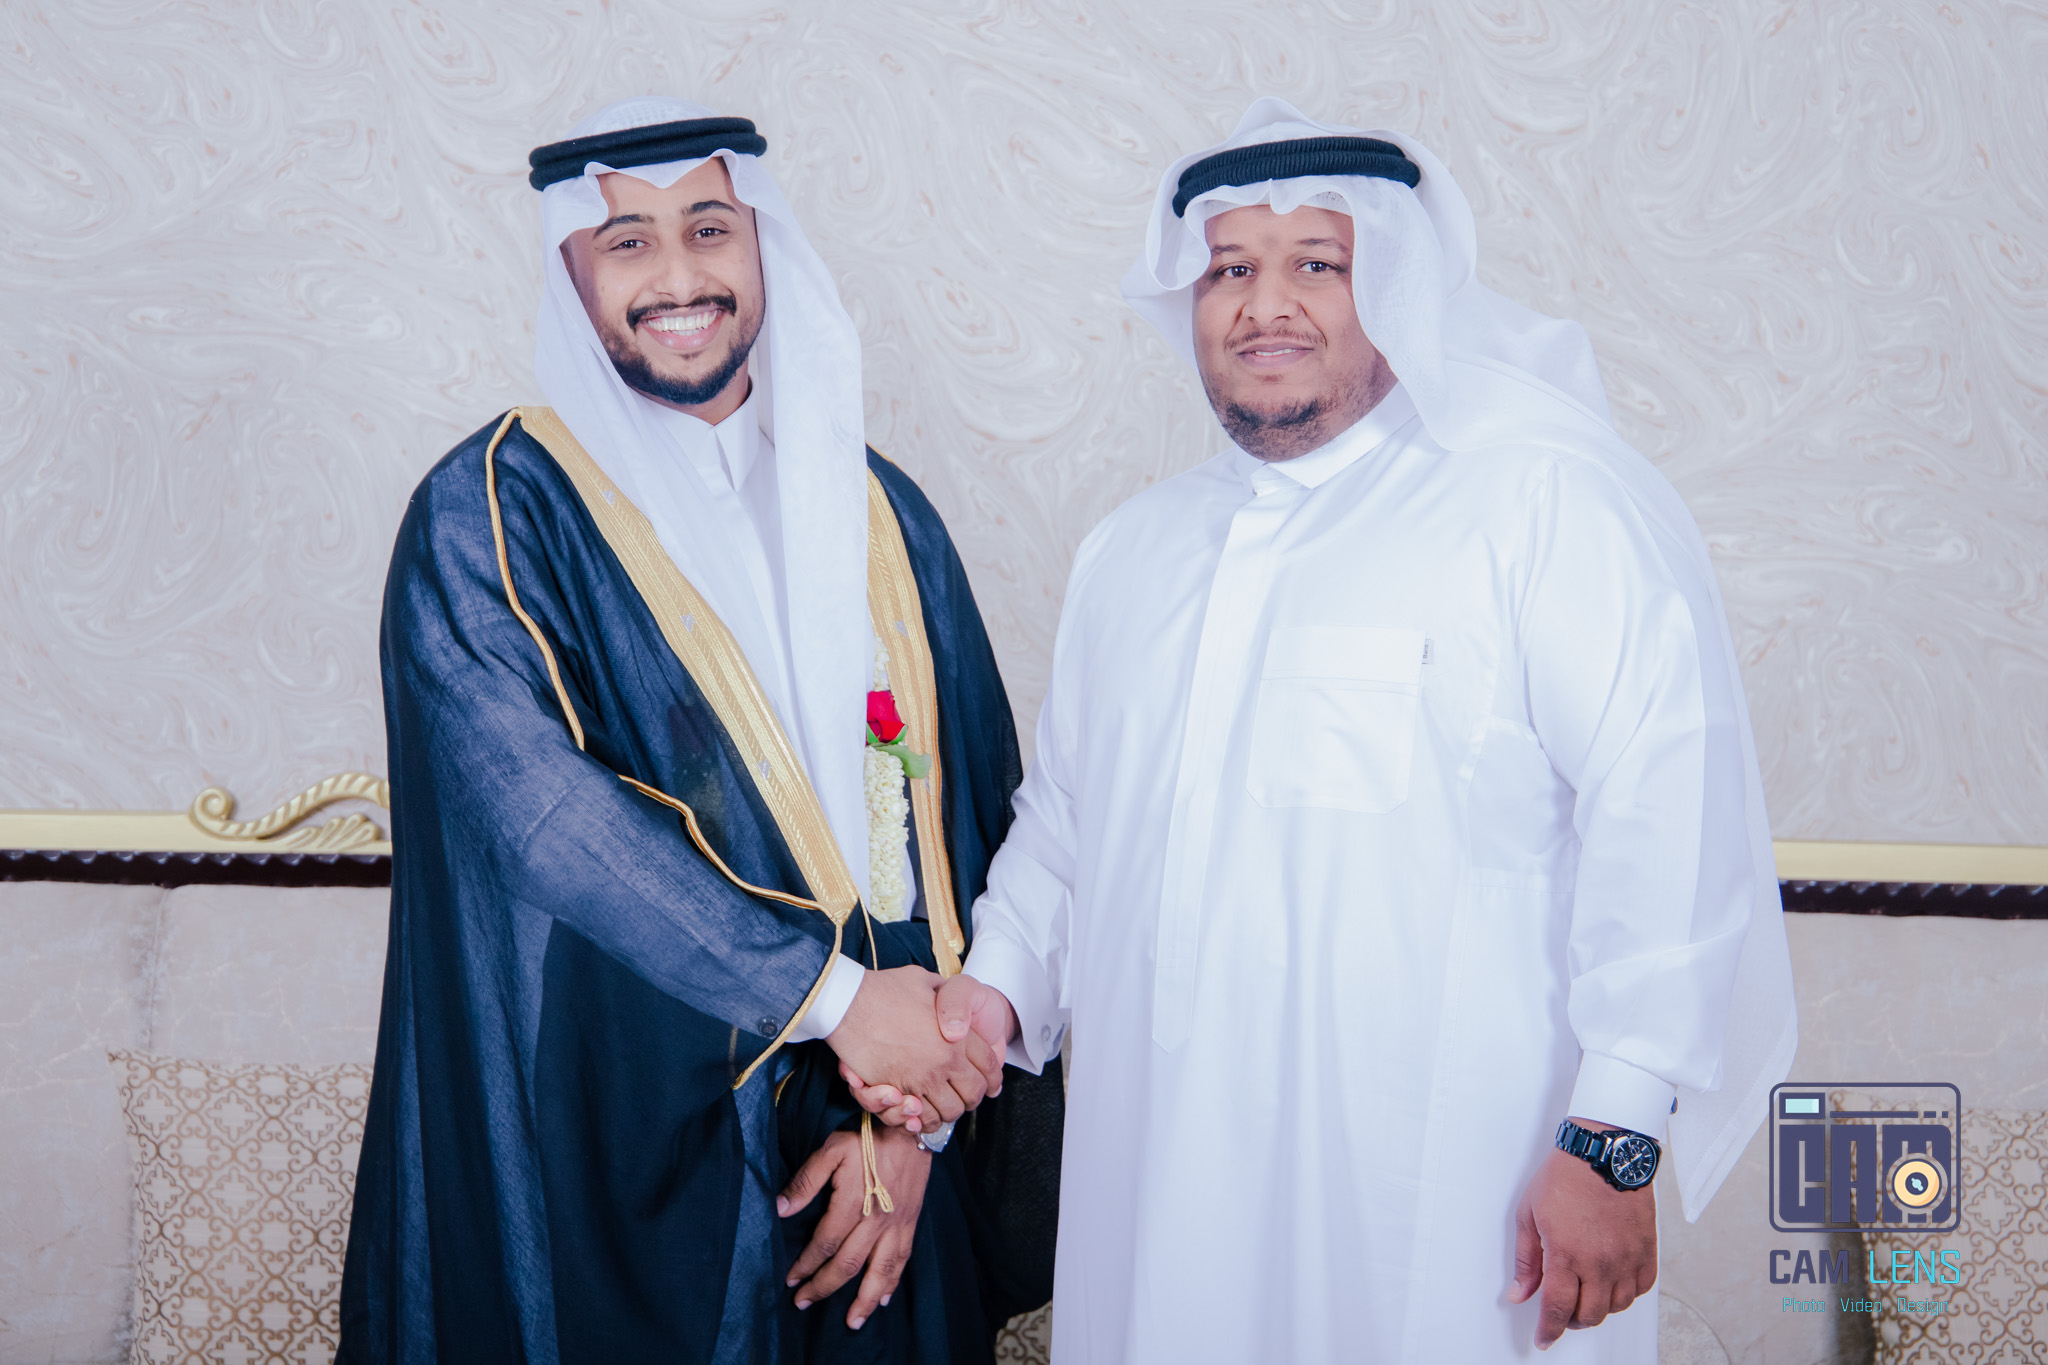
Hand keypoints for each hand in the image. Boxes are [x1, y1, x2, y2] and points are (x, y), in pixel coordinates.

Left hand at [779, 1126, 930, 1329]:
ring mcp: (896, 1225)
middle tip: (803, 1302)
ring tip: (851, 1322)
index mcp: (853, 1202)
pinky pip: (902, 1260)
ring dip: (864, 1300)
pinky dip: (892, 1283)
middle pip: (848, 1264)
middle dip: (823, 1287)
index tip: (790, 1278)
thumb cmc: (868, 1139)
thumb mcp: (831, 1150)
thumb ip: (806, 1181)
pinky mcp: (910, 1224)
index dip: (806, 1264)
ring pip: (879, 1271)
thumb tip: (780, 1209)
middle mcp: (876, 1220)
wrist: (912, 1130)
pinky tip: (884, 1299)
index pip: (824, 1243)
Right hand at [825, 965, 999, 1124]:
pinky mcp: (898, 1091)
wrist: (849, 1004)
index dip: (994, 1077)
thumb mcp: (926, 980)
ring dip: (951, 1110)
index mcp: (958, 1036)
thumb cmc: (885, 989)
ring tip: (946, 1104)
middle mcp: (944, 1061)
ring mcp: (922, 1079)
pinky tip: (924, 1112)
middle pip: (974, 1093)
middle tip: (967, 1095)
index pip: (989, 1064)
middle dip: (974, 1097)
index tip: (992, 1083)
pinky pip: (923, 1118)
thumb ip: (946, 996)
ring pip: (951, 1110)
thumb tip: (952, 1004)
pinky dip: (927, 1120)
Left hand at [1506, 1121, 1658, 1349]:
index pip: (1556, 1308)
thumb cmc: (1564, 1176)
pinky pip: (1640, 1288)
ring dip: (1598, 1308)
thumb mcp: (1529, 1214)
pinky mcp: (1647, 1250)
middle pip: (1588, 1315)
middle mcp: (1599, 1262)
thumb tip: (1519, 1294)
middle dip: (1571, 1321)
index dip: (1548, 1330)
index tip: (1543, 1339)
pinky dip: (1625, 1293)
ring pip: (1615, 1306)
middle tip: (1562, 1312)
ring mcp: (1626, 1258)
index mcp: (1566, 1253)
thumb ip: (1525, 1260)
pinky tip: (1612, 1282)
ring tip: (1585, 1293)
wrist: (1604, 1151)